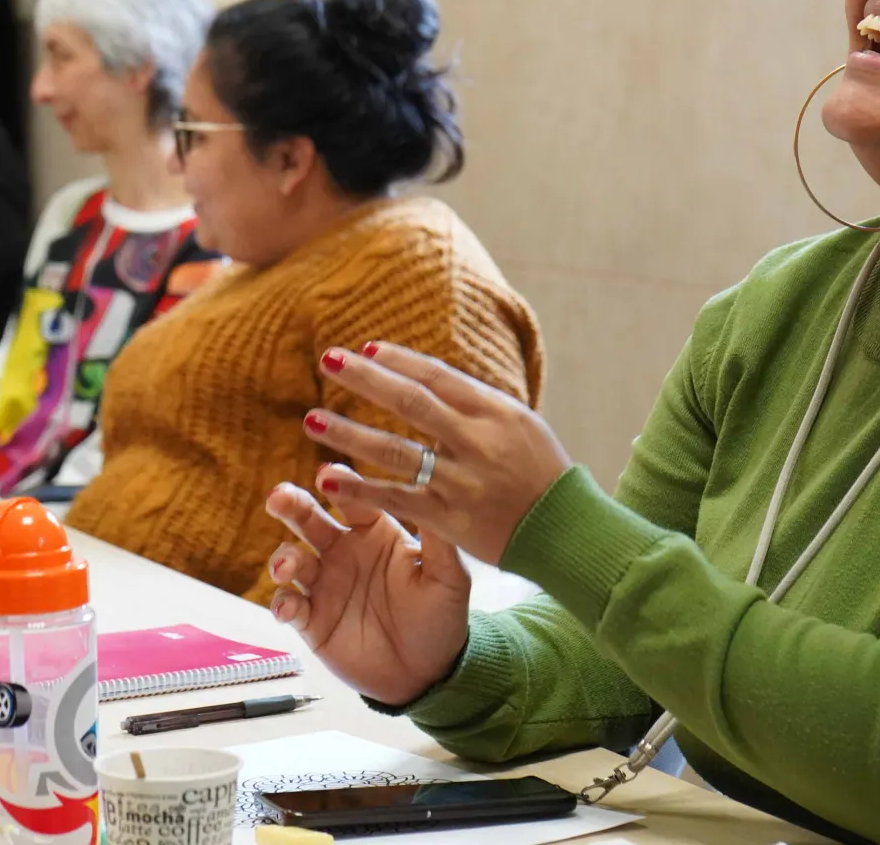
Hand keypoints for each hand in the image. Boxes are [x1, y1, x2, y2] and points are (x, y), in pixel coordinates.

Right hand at [265, 471, 469, 706]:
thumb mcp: (448, 577)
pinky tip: (287, 608)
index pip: (354, 498)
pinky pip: (288, 605)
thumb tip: (435, 487)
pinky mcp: (312, 620)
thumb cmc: (441, 619)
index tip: (328, 473)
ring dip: (283, 557)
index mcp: (376, 533)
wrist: (428, 675)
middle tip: (279, 498)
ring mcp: (325, 585)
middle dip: (292, 505)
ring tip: (288, 566)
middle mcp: (345, 552)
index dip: (340, 483)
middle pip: (310, 519)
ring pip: (292, 559)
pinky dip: (281, 603)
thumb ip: (438, 537)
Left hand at [301, 342, 572, 566]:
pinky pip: (398, 499)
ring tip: (311, 420)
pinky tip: (328, 478)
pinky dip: (362, 487)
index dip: (400, 361)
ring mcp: (463, 480)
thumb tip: (426, 379)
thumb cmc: (541, 472)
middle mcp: (478, 441)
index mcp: (496, 411)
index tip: (367, 349)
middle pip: (412, 402)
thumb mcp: (519, 425)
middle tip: (328, 359)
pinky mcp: (451, 518)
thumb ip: (474, 405)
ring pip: (397, 451)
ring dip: (349, 433)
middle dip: (367, 379)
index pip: (438, 376)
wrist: (567, 531)